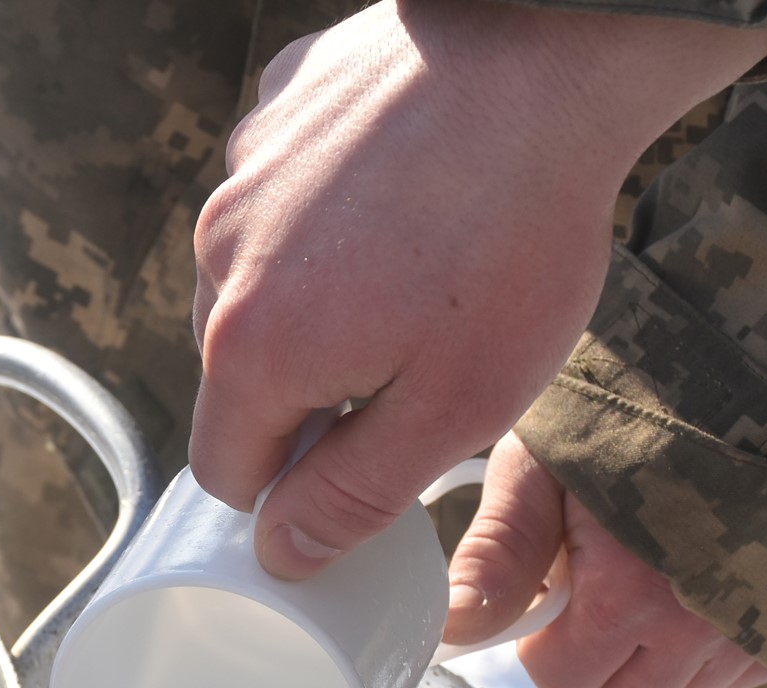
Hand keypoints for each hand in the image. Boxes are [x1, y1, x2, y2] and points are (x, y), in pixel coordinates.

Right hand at [188, 0, 766, 579]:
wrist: (549, 55)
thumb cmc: (514, 236)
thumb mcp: (452, 407)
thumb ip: (353, 496)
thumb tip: (283, 554)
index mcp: (251, 348)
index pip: (226, 473)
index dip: (294, 491)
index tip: (363, 467)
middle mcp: (217, 257)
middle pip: (238, 376)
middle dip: (309, 390)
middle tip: (412, 364)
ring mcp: (242, 173)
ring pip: (257, 280)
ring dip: (316, 297)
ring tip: (417, 266)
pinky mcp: (277, 108)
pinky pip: (282, 192)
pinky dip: (328, 210)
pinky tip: (407, 192)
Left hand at [445, 431, 766, 687]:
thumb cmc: (647, 401)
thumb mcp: (549, 461)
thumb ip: (500, 551)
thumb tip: (454, 625)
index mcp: (626, 598)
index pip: (559, 679)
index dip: (544, 636)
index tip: (557, 583)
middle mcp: (698, 631)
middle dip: (599, 653)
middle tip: (603, 579)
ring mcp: (759, 631)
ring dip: (660, 649)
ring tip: (662, 562)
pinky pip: (741, 669)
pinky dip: (718, 637)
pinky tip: (712, 568)